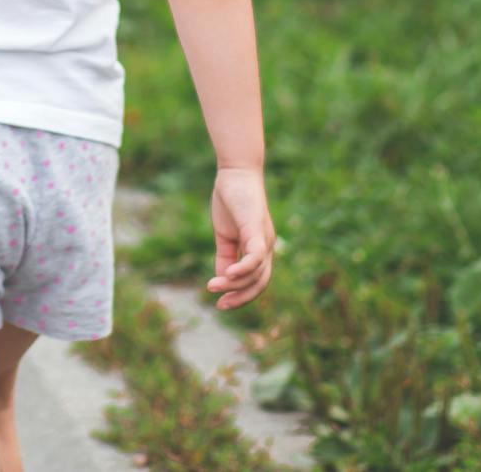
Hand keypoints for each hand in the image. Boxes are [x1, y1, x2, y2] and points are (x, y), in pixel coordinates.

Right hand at [207, 166, 275, 309]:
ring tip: (213, 287)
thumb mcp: (225, 234)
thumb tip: (223, 279)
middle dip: (241, 298)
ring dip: (234, 284)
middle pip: (260, 283)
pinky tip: (228, 275)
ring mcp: (264, 239)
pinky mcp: (257, 229)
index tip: (220, 303)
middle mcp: (267, 247)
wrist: (236, 172)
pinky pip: (255, 256)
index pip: (256, 280)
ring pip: (257, 273)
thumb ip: (225, 256)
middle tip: (220, 306)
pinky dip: (243, 269)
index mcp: (259, 249)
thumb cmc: (230, 200)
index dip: (240, 295)